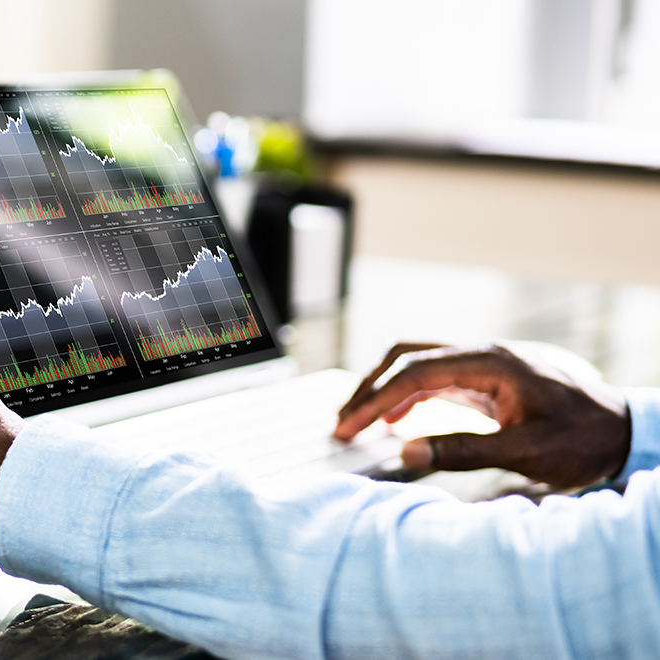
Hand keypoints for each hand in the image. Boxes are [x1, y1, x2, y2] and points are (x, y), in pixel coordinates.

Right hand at [333, 342, 630, 487]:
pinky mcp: (485, 380)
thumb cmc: (582, 440)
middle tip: (341, 424)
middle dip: (368, 389)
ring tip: (356, 421)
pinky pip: (433, 377)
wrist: (623, 431)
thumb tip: (407, 452)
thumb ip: (464, 451)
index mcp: (490, 363)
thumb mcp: (526, 453)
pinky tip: (394, 421)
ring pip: (415, 363)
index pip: (414, 373)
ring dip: (382, 389)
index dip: (374, 399)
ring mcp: (483, 365)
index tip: (348, 427)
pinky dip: (404, 395)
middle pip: (406, 357)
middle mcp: (482, 355)